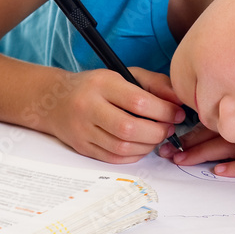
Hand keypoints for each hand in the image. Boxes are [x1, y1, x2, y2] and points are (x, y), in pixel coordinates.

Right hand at [43, 67, 186, 163]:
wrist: (54, 100)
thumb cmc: (96, 86)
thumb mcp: (124, 75)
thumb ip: (155, 84)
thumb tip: (179, 101)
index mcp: (102, 84)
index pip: (138, 101)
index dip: (164, 111)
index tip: (177, 113)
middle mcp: (89, 106)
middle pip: (130, 128)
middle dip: (157, 132)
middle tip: (168, 129)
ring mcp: (83, 129)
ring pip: (122, 147)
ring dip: (148, 146)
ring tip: (156, 137)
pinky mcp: (82, 147)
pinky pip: (113, 158)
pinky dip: (133, 155)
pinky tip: (140, 146)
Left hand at [159, 124, 234, 181]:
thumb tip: (210, 149)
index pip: (212, 125)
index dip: (190, 133)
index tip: (170, 140)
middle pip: (214, 135)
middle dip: (188, 144)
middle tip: (166, 151)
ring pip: (228, 147)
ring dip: (204, 154)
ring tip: (182, 160)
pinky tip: (220, 172)